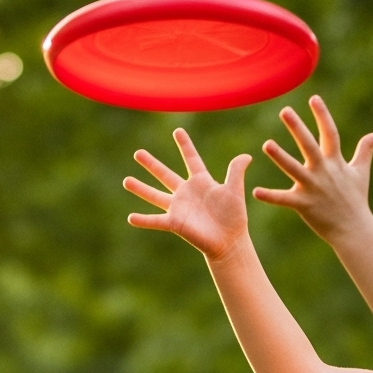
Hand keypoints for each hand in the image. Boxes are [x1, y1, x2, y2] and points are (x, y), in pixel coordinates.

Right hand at [123, 128, 253, 261]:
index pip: (191, 159)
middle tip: (137, 153)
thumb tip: (246, 156)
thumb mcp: (234, 190)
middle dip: (151, 164)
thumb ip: (235, 172)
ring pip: (155, 195)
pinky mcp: (175, 223)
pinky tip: (130, 218)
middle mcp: (186, 193)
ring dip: (140, 189)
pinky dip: (143, 220)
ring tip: (126, 181)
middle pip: (165, 174)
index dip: (185, 145)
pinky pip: (156, 220)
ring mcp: (178, 208)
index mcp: (201, 182)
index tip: (177, 131)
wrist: (229, 241)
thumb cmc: (234, 217)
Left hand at [254, 96, 372, 240]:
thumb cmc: (356, 199)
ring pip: (294, 169)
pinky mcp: (304, 205)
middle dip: (297, 128)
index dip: (322, 115)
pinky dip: (271, 196)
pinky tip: (255, 192)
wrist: (354, 229)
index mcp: (335, 162)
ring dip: (280, 157)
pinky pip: (284, 200)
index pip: (329, 133)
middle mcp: (323, 171)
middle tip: (284, 111)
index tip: (313, 98)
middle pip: (309, 145)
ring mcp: (313, 188)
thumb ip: (366, 150)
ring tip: (266, 144)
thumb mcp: (361, 171)